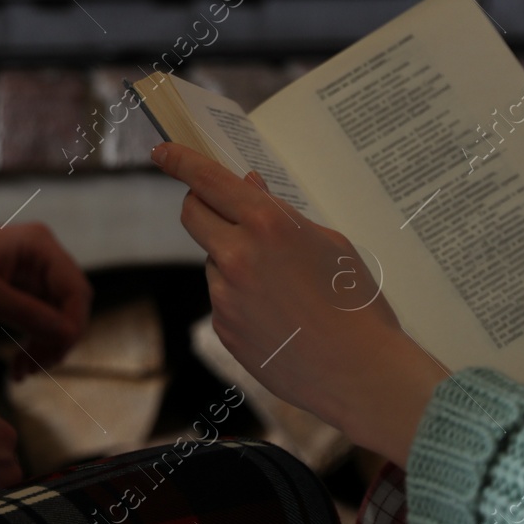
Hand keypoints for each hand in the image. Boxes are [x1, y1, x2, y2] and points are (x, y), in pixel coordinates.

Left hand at [0, 223, 91, 376]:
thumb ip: (28, 314)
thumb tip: (68, 334)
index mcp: (38, 247)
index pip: (75, 290)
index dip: (72, 325)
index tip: (56, 357)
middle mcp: (38, 259)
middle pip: (69, 306)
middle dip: (57, 340)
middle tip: (35, 369)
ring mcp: (26, 276)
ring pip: (54, 318)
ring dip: (44, 347)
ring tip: (22, 373)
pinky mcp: (12, 292)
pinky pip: (35, 321)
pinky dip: (30, 344)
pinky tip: (16, 367)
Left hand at [151, 143, 444, 462]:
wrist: (360, 372)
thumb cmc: (355, 302)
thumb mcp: (329, 241)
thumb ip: (280, 213)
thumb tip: (248, 188)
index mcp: (267, 224)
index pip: (208, 180)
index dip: (181, 160)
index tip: (162, 151)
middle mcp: (236, 255)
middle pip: (192, 214)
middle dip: (200, 203)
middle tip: (219, 207)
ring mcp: (225, 296)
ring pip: (214, 261)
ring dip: (233, 259)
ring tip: (285, 287)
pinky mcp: (224, 329)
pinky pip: (225, 299)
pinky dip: (243, 298)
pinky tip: (281, 316)